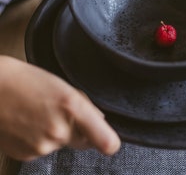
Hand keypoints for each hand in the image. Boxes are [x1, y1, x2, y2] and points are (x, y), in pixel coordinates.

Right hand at [0, 56, 120, 160]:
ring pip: (61, 145)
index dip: (109, 142)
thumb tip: (101, 122)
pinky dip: (39, 140)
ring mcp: (42, 146)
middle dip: (77, 131)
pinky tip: (28, 124)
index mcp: (72, 107)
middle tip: (59, 113)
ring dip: (55, 134)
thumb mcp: (64, 86)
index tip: (108, 141)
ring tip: (38, 115)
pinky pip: (43, 150)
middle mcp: (59, 130)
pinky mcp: (27, 155)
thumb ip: (86, 107)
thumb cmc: (26, 81)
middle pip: (83, 141)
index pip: (105, 141)